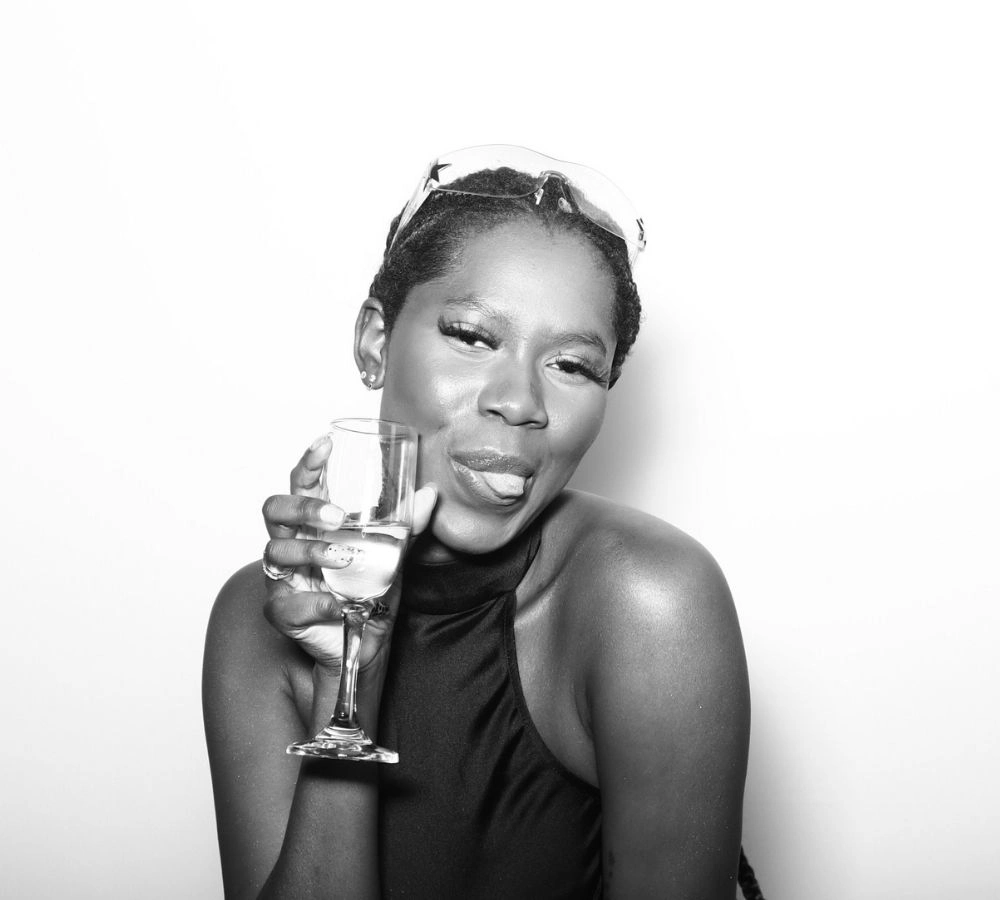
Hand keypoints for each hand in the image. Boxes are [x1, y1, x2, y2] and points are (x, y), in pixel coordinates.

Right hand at [261, 435, 436, 674]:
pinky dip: (315, 602)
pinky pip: (286, 603)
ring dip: (312, 552)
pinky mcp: (282, 612)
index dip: (308, 464)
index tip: (325, 443)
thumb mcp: (392, 555)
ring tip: (345, 559)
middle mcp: (292, 545)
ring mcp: (283, 578)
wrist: (366, 644)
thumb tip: (430, 493)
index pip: (301, 485)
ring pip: (276, 552)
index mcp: (314, 525)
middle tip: (336, 517)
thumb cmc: (369, 591)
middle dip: (302, 507)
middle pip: (274, 510)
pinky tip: (338, 604)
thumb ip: (407, 526)